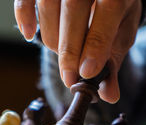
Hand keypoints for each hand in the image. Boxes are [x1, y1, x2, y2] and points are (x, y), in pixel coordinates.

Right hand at [14, 0, 141, 102]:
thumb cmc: (115, 11)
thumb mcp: (121, 34)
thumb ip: (113, 62)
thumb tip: (109, 95)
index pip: (108, 11)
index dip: (95, 45)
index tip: (86, 73)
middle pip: (73, 9)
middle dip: (70, 50)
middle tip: (70, 79)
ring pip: (49, 7)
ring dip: (53, 40)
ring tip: (64, 57)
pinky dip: (24, 16)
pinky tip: (29, 35)